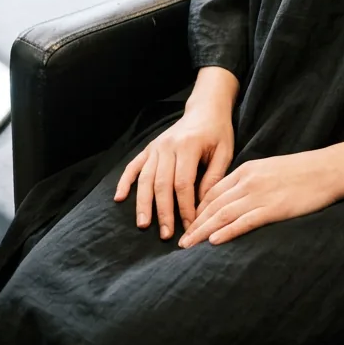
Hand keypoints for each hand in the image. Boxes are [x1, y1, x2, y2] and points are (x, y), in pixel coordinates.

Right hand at [114, 104, 233, 240]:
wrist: (205, 109)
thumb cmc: (218, 132)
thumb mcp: (224, 152)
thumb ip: (214, 177)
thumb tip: (202, 207)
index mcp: (188, 146)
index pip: (183, 183)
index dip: (185, 208)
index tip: (190, 226)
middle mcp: (168, 146)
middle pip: (162, 184)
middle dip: (163, 212)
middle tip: (165, 235)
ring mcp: (155, 147)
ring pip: (145, 179)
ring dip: (143, 203)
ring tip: (143, 224)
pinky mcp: (148, 148)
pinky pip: (133, 166)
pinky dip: (124, 182)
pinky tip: (119, 198)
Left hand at [178, 149, 343, 247]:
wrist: (328, 169)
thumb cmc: (302, 171)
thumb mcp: (270, 169)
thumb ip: (250, 181)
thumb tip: (235, 198)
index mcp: (246, 170)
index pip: (213, 191)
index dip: (197, 210)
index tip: (187, 224)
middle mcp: (248, 181)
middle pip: (213, 205)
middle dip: (194, 223)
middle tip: (180, 241)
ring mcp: (260, 195)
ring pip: (223, 214)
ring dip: (203, 231)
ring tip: (189, 246)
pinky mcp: (273, 208)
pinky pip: (244, 221)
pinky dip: (227, 231)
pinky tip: (214, 241)